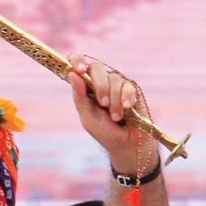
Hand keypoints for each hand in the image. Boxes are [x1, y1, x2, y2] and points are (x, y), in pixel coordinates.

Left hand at [67, 53, 157, 169]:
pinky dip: (126, 99)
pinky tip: (126, 109)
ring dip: (114, 100)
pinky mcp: (132, 89)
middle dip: (99, 84)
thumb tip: (73, 75)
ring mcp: (117, 84)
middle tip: (102, 103)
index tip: (79, 69)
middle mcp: (101, 82)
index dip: (77, 60)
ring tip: (116, 117)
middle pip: (97, 66)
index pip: (78, 63)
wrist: (126, 144)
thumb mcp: (88, 118)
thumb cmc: (105, 132)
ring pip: (114, 78)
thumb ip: (80, 97)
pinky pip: (128, 86)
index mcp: (86, 87)